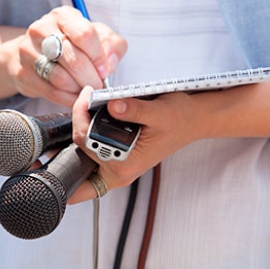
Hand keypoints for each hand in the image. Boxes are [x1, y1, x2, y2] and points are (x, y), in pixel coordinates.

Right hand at [12, 6, 125, 106]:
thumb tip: (110, 62)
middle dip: (91, 78)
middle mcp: (41, 29)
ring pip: (60, 78)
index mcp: (63, 15)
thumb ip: (112, 45)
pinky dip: (67, 99)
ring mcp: (27, 51)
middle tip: (98, 86)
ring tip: (85, 90)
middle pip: (73, 58)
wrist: (35, 54)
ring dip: (78, 89)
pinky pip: (50, 92)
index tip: (104, 70)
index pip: (85, 34)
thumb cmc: (71, 44)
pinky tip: (74, 96)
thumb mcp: (97, 37)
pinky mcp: (22, 73)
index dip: (99, 57)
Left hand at [68, 87, 200, 203]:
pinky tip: (92, 115)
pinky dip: (88, 135)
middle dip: (77, 123)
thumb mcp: (160, 112)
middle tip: (87, 97)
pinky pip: (91, 153)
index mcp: (125, 166)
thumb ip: (135, 110)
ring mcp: (116, 167)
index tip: (87, 96)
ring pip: (81, 155)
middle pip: (78, 151)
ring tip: (88, 104)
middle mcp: (117, 172)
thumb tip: (113, 105)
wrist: (192, 121)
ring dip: (81, 130)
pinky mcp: (116, 158)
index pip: (85, 143)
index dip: (79, 118)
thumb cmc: (179, 119)